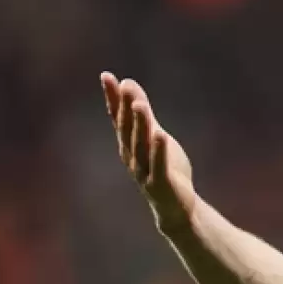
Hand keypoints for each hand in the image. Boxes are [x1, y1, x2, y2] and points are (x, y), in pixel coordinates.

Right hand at [101, 72, 196, 231]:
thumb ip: (143, 112)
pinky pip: (158, 165)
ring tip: (139, 104)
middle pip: (127, 130)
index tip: (106, 76)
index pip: (117, 118)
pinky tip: (159, 135)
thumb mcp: (154, 135)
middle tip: (125, 86)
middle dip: (125, 108)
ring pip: (141, 145)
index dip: (112, 98)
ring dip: (140, 125)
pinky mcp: (160, 184)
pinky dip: (158, 151)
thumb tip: (128, 83)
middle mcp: (132, 156)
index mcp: (129, 145)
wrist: (176, 207)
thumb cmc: (164, 169)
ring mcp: (144, 171)